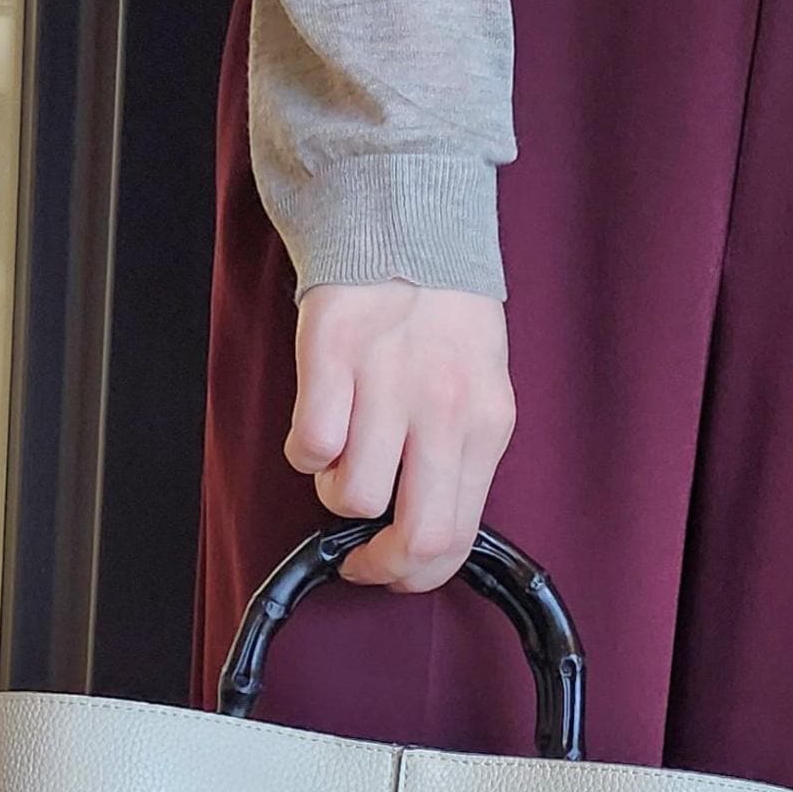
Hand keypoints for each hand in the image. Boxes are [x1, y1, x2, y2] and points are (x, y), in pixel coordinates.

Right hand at [286, 279, 515, 592]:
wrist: (405, 216)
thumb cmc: (441, 312)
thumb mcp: (478, 389)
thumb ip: (458, 457)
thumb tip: (425, 531)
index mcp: (486, 422)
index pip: (457, 537)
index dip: (416, 575)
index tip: (391, 571)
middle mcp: (442, 409)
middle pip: (416, 535)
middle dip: (378, 564)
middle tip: (359, 558)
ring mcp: (387, 384)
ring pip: (351, 496)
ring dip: (338, 487)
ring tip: (347, 448)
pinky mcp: (333, 358)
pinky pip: (309, 448)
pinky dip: (307, 448)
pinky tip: (324, 415)